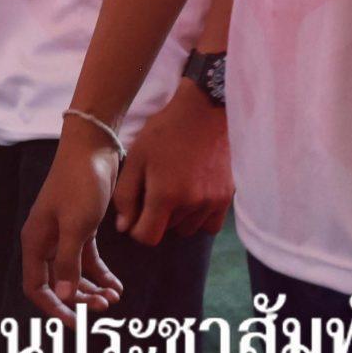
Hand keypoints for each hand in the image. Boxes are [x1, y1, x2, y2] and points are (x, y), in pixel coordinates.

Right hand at [19, 125, 125, 320]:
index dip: (54, 308)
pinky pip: (87, 261)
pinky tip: (117, 284)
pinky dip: (101, 275)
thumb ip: (68, 263)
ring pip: (73, 274)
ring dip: (91, 289)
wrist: (92, 151)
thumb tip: (64, 298)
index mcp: (35, 242)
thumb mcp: (76, 227)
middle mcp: (45, 242)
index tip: (76, 324)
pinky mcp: (80, 228)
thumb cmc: (80, 186)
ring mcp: (62, 235)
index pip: (36, 287)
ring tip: (115, 297)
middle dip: (79, 300)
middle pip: (56, 284)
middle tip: (106, 308)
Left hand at [111, 81, 231, 245]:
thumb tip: (124, 227)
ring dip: (177, 218)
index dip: (137, 230)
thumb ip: (126, 196)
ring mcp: (212, 203)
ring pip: (188, 229)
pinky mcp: (226, 198)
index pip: (148, 237)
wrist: (203, 114)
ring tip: (173, 190)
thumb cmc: (163, 133)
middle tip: (154, 191)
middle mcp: (192, 205)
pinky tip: (191, 198)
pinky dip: (199, 218)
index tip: (134, 214)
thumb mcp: (136, 159)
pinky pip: (210, 225)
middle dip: (156, 218)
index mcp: (165, 195)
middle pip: (168, 231)